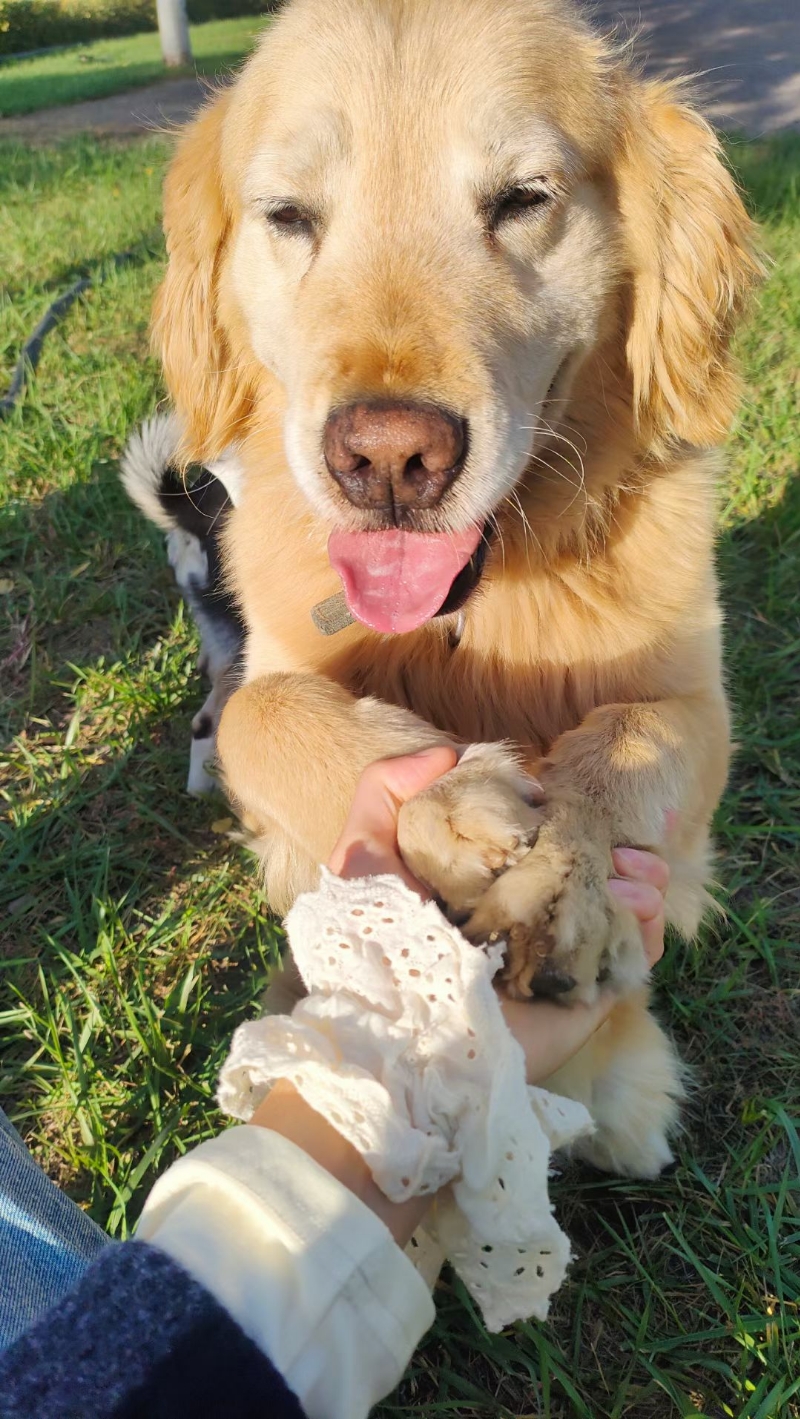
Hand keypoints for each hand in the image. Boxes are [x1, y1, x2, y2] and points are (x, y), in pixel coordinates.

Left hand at [329, 753, 669, 1082]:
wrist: (401, 1037)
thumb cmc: (375, 944)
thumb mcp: (362, 857)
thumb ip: (386, 792)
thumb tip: (450, 753)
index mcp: (482, 887)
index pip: (536, 841)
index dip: (559, 813)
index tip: (556, 794)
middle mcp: (526, 920)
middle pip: (589, 869)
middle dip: (613, 841)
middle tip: (616, 829)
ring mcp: (559, 956)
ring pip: (622, 905)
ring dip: (641, 875)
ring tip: (634, 862)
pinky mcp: (585, 992)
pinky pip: (637, 953)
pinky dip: (649, 920)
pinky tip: (633, 896)